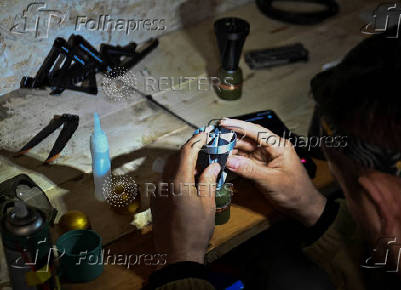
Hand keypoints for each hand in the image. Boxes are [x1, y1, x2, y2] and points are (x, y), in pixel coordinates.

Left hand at [151, 133, 220, 264]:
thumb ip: (208, 180)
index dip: (196, 140)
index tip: (205, 133)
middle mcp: (164, 183)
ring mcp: (157, 193)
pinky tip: (188, 184)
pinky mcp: (155, 202)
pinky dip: (176, 176)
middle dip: (189, 151)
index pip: (186, 152)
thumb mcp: (207, 204)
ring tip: (199, 169)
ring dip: (182, 164)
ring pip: (169, 170)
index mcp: (178, 182)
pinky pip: (165, 181)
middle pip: (175, 158)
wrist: (177, 254)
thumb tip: (213, 165)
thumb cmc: (196, 229)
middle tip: (204, 150)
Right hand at [220, 119, 325, 226]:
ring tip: (214, 149)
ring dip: (230, 150)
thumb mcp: (272, 181)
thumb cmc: (295, 192)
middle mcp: (270, 149)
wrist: (303, 207)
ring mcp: (264, 158)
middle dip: (230, 138)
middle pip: (247, 139)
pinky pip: (244, 161)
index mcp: (278, 146)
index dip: (239, 125)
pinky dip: (234, 161)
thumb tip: (230, 161)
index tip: (223, 122)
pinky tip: (223, 160)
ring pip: (244, 150)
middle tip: (213, 138)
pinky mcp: (259, 167)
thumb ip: (250, 170)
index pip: (256, 131)